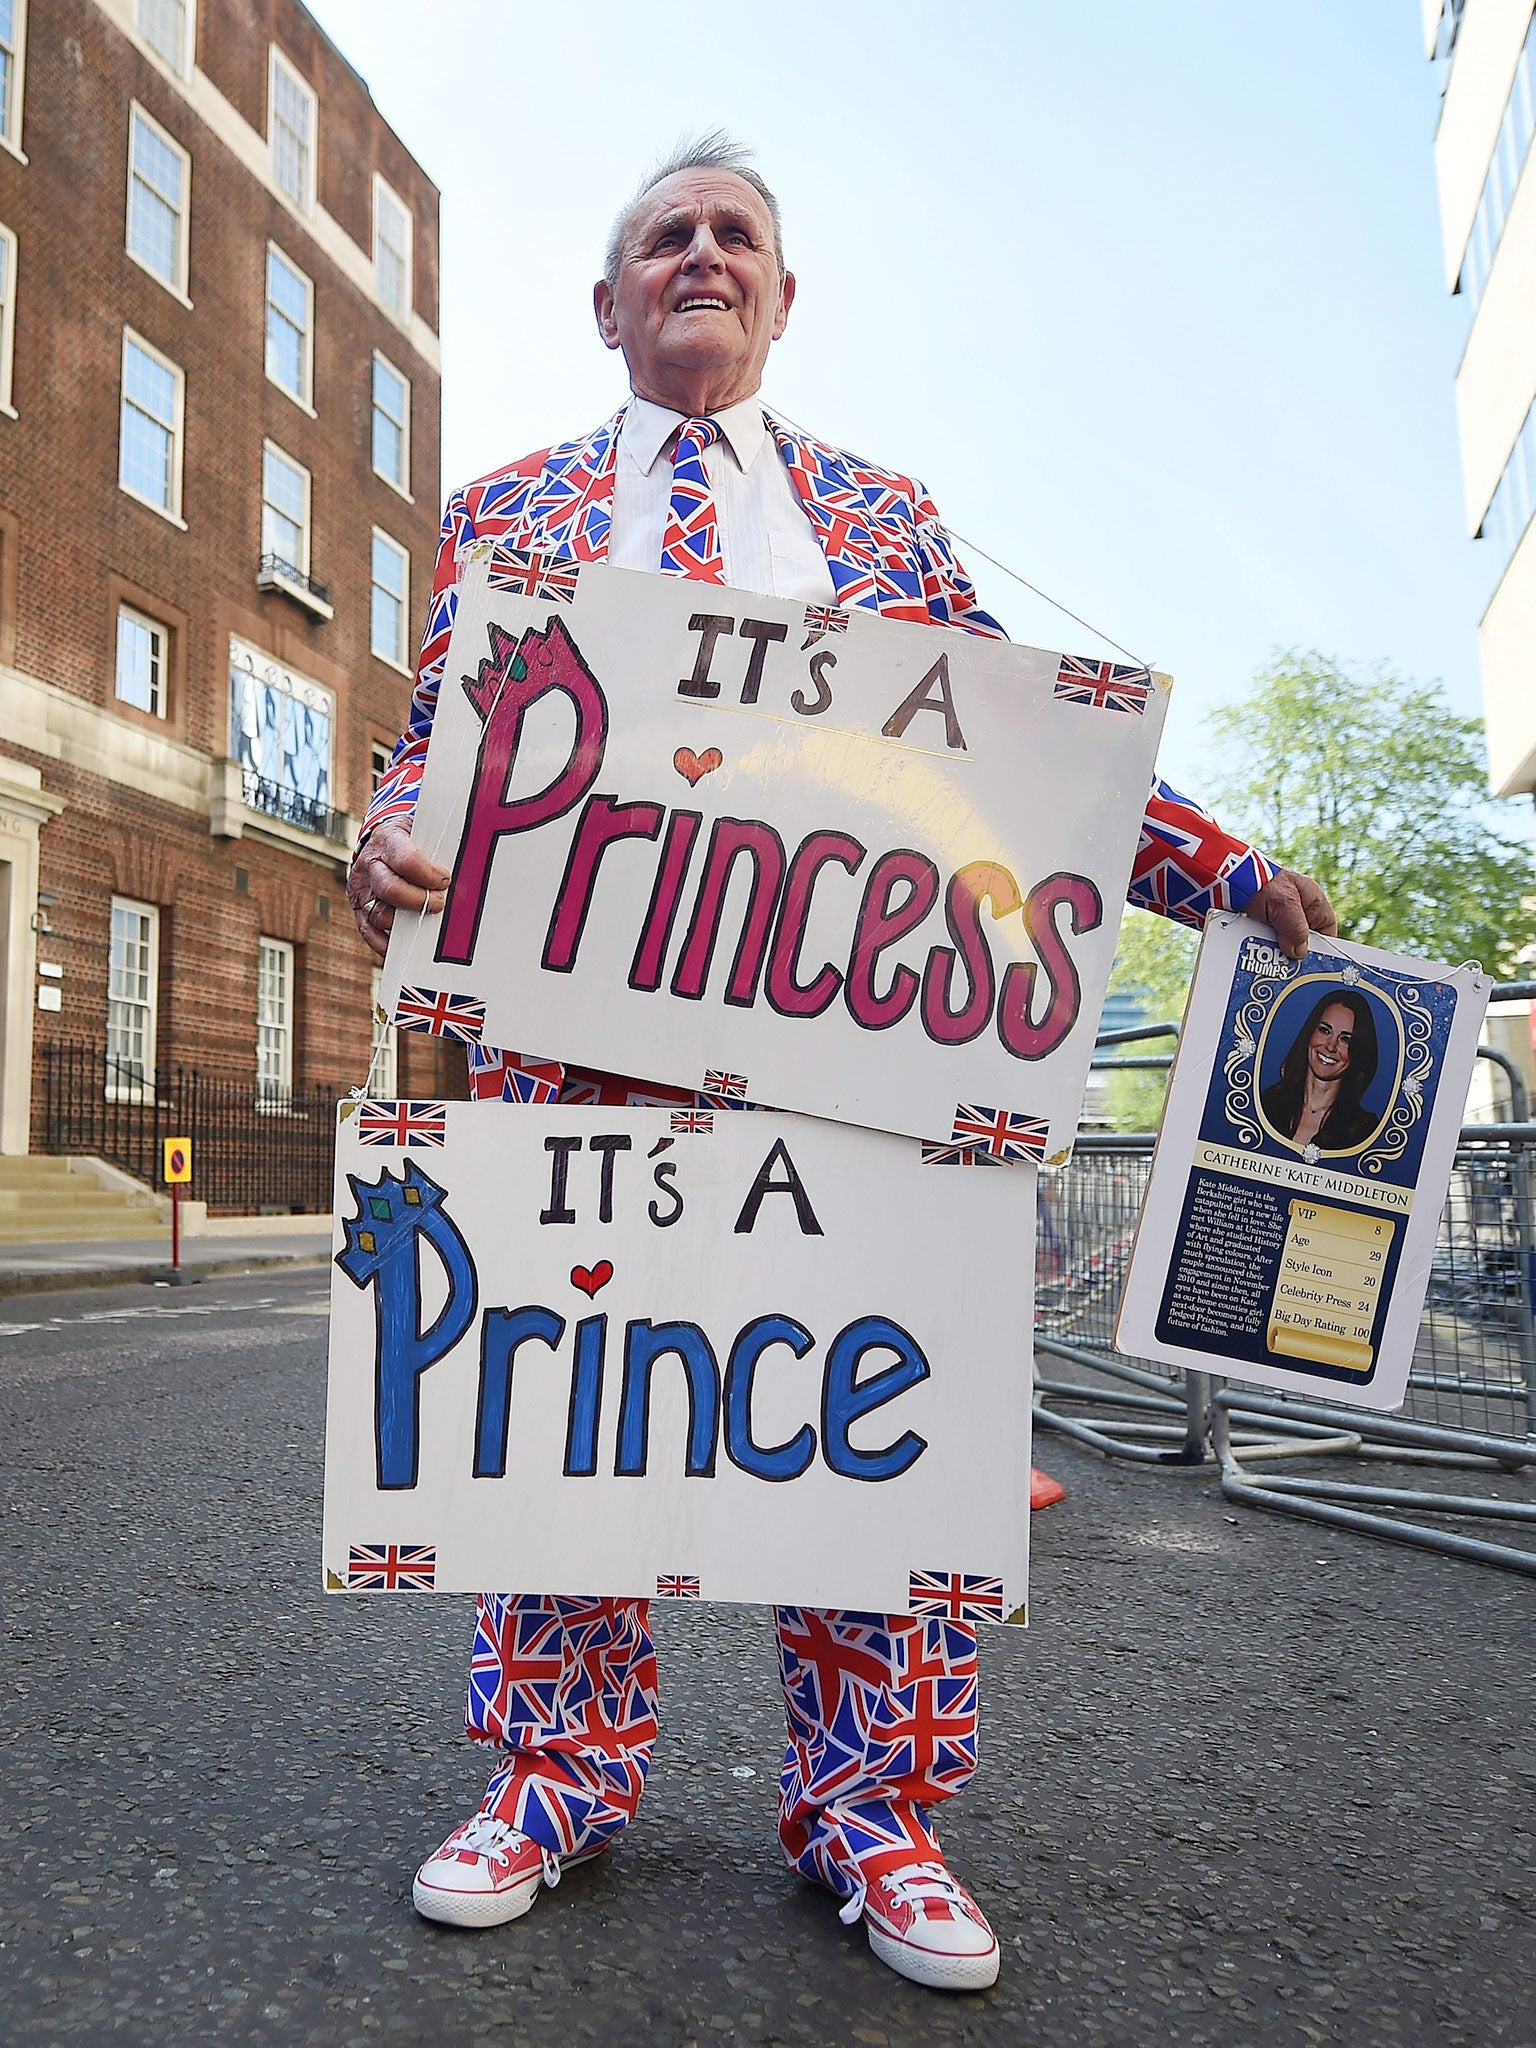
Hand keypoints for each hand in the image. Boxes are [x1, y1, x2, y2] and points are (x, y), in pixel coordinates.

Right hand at [347, 821, 450, 961]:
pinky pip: (368, 930)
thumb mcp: (423, 830)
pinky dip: (384, 943)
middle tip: (439, 902)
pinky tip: (402, 945)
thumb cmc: (409, 836)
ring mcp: (362, 888)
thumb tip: (468, 864)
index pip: (406, 860)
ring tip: (425, 919)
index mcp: (388, 840)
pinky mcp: (359, 907)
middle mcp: (370, 865)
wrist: (381, 837)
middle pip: (390, 889)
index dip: (428, 874)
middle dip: (419, 901)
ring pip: (379, 914)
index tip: (445, 879)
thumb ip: (439, 846)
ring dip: (405, 923)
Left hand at [1245, 868, 1337, 960]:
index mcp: (1310, 900)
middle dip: (1293, 951)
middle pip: (1301, 939)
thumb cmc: (1261, 881)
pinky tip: (1251, 953)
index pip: (1326, 927)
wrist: (1224, 875)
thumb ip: (1296, 929)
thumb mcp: (1285, 905)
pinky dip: (1255, 946)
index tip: (1317, 962)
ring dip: (1272, 950)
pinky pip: (1259, 940)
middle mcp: (1294, 909)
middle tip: (1287, 965)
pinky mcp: (1255, 922)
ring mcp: (1274, 916)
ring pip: (1280, 943)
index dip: (1323, 946)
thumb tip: (1300, 952)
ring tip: (1266, 960)